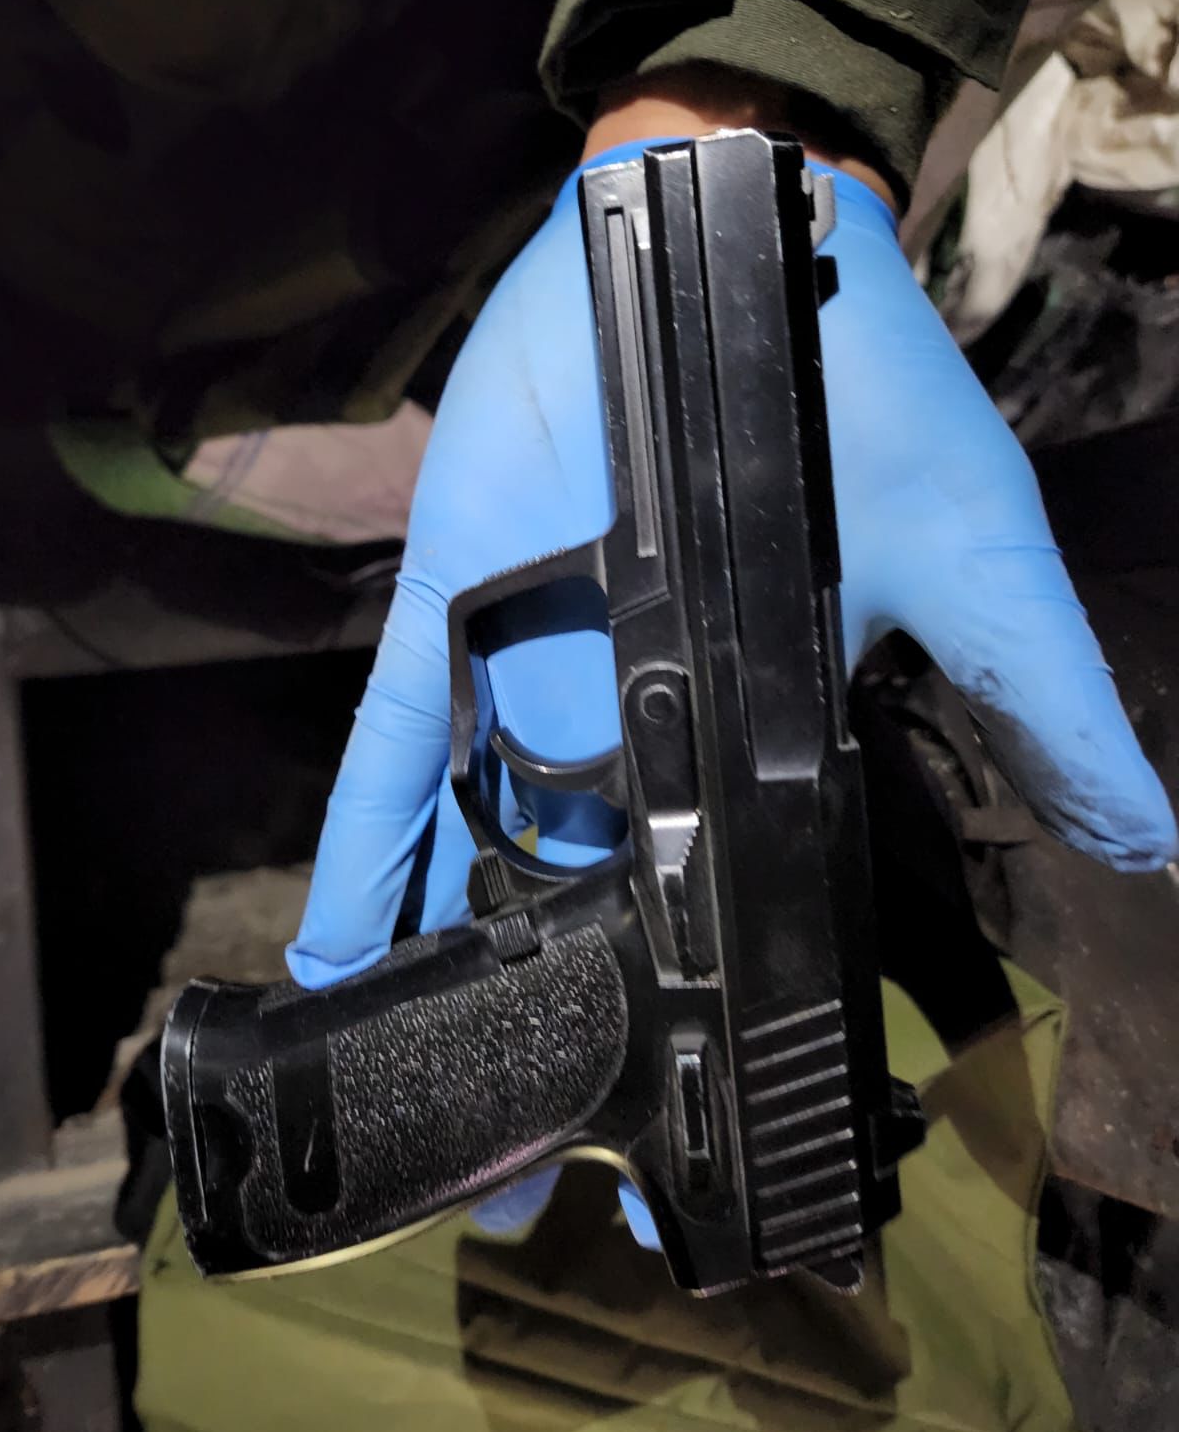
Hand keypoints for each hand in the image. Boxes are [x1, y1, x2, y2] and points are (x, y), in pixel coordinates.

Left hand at [291, 123, 1175, 1247]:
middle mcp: (636, 734)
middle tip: (523, 1180)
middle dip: (551, 1030)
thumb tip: (1155, 839)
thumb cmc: (863, 413)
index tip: (679, 1144)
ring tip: (420, 1106)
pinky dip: (359, 843)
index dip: (699, 1020)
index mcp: (748, 743)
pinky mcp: (453, 617)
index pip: (724, 910)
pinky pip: (391, 746)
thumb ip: (1041, 706)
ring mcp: (532, 678)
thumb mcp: (973, 573)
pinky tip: (334, 949)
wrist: (735, 251)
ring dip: (442, 971)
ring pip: (470, 851)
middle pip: (581, 912)